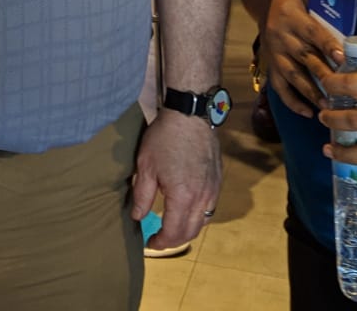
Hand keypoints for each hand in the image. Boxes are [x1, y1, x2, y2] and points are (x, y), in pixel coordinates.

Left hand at [130, 111, 221, 250]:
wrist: (190, 115)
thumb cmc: (164, 138)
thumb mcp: (146, 166)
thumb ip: (142, 196)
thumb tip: (138, 217)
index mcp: (182, 197)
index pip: (174, 232)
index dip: (161, 242)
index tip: (150, 242)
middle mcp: (202, 198)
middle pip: (191, 232)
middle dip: (174, 240)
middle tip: (159, 238)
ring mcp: (213, 190)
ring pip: (203, 221)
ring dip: (187, 229)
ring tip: (172, 226)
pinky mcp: (218, 181)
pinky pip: (210, 208)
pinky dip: (198, 216)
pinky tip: (186, 209)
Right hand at [261, 0, 344, 116]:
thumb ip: (327, 12)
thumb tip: (354, 31)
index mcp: (291, 15)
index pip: (313, 31)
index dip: (329, 45)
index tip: (344, 59)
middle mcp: (280, 34)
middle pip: (304, 56)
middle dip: (323, 74)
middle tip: (341, 90)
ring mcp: (273, 51)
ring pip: (292, 74)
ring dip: (310, 91)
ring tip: (327, 107)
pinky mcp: (269, 63)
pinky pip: (278, 85)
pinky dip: (291, 101)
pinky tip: (307, 112)